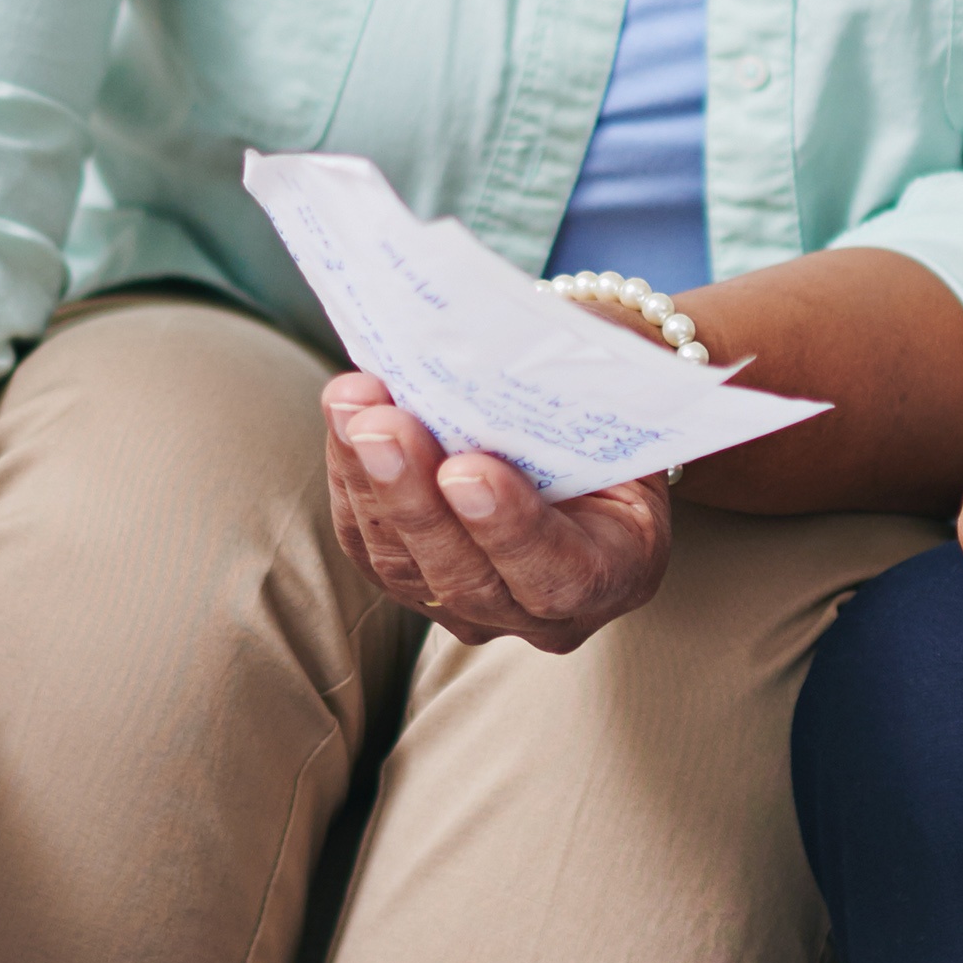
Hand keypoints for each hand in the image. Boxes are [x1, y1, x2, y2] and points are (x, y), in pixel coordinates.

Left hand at [322, 371, 672, 648]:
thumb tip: (503, 352)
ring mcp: (474, 605)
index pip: (559, 573)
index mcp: (618, 571)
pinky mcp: (412, 582)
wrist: (584, 423)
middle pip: (464, 577)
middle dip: (414, 497)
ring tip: (350, 406)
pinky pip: (368, 542)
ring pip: (401, 563)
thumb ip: (579, 398)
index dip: (510, 527)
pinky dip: (350, 475)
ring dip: (367, 478)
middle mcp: (543, 610)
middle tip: (381, 427)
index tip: (469, 469)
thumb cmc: (610, 405)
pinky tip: (343, 418)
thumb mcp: (619, 403)